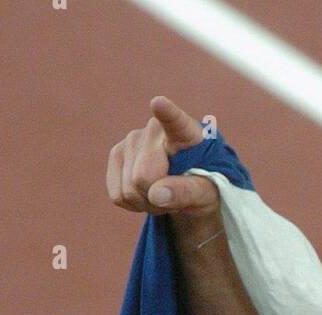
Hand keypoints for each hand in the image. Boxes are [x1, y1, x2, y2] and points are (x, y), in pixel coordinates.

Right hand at [106, 96, 219, 216]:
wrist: (187, 186)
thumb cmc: (202, 184)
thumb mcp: (205, 193)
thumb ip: (186, 192)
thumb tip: (156, 194)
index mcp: (185, 132)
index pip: (174, 121)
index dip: (166, 113)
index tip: (159, 103)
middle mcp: (154, 130)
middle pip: (143, 178)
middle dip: (157, 197)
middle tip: (174, 193)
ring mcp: (131, 140)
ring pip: (129, 190)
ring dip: (147, 202)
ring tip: (163, 191)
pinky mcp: (116, 155)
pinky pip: (118, 196)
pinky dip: (133, 204)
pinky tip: (146, 192)